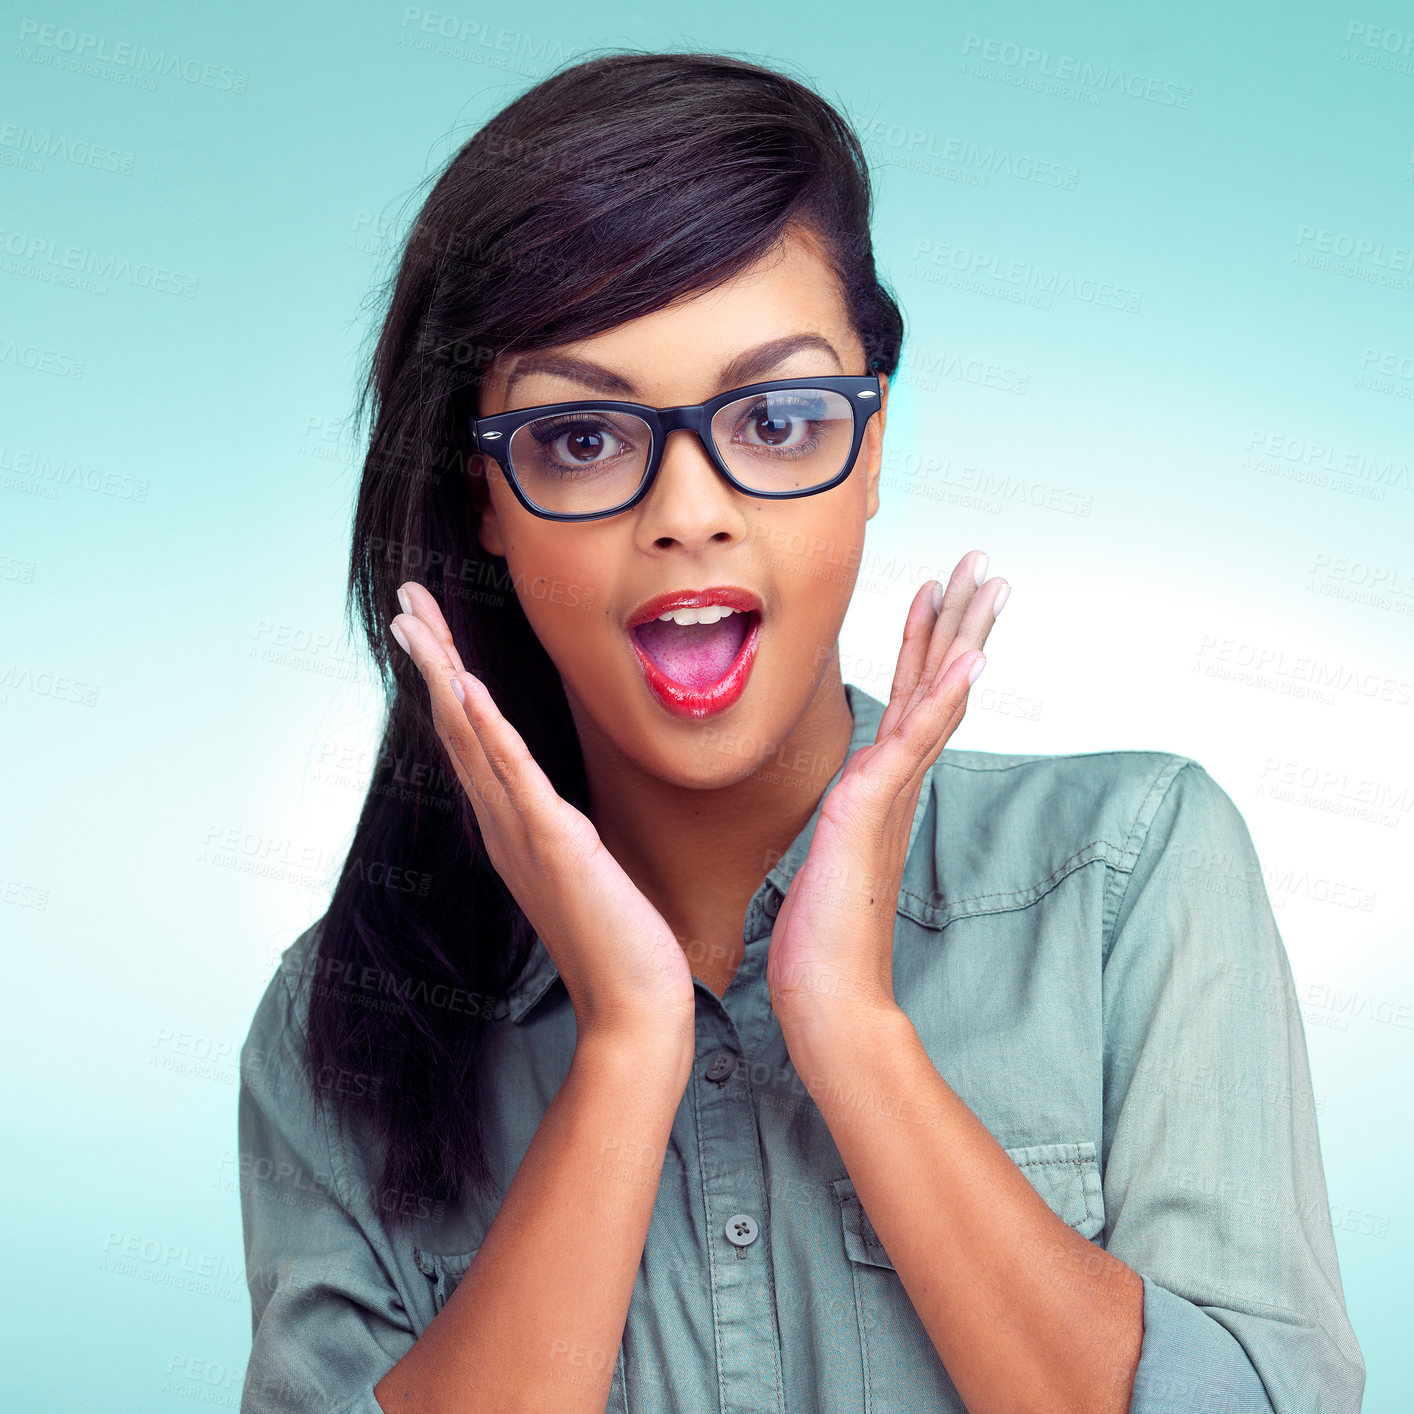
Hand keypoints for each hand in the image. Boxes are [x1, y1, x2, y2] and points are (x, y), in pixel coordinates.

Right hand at [390, 582, 696, 1048]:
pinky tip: (468, 685)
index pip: (469, 739)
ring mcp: (523, 833)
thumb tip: (554, 811)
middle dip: (430, 656)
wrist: (632, 1006)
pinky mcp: (556, 843)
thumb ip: (558, 834)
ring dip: (442, 672)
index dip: (445, 679)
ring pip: (471, 737)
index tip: (430, 630)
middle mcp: (503, 825)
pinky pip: (515, 775)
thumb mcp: (581, 869)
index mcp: (510, 826)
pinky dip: (489, 728)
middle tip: (404, 601)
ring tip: (414, 620)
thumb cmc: (615, 943)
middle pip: (455, 724)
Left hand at [766, 550, 1006, 1033]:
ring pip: (936, 698)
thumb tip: (848, 803)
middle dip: (960, 619)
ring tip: (987, 583)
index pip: (912, 698)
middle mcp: (896, 784)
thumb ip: (844, 821)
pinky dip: (945, 697)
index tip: (939, 591)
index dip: (928, 642)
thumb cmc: (823, 940)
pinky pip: (915, 743)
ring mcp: (889, 794)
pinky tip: (969, 659)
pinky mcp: (871, 810)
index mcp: (882, 787)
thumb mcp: (826, 857)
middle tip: (984, 563)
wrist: (829, 998)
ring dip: (963, 636)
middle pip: (937, 683)